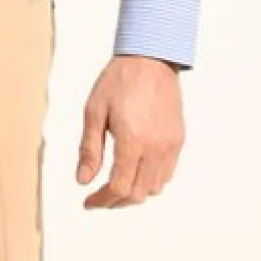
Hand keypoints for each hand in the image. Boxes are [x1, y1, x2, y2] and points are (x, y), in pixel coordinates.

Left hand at [76, 56, 184, 208]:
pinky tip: (136, 173)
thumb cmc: (120, 80)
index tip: (89, 202)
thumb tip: (83, 179)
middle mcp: (155, 147)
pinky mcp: (178, 140)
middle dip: (116, 201)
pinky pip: (167, 174)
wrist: (151, 58)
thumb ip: (89, 149)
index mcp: (132, 140)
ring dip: (134, 193)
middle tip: (100, 198)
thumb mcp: (94, 112)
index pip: (118, 187)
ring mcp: (170, 145)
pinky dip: (150, 182)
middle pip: (137, 194)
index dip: (102, 201)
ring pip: (154, 188)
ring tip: (117, 186)